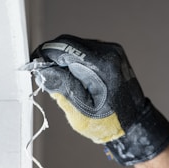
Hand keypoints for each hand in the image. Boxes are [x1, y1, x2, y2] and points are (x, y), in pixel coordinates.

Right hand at [29, 34, 168, 164]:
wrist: (133, 123)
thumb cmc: (110, 122)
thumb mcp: (81, 109)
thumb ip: (62, 86)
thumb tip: (42, 70)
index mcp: (101, 64)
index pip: (64, 48)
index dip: (45, 55)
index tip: (35, 65)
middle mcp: (108, 52)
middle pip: (70, 44)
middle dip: (53, 58)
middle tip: (45, 76)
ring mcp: (112, 52)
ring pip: (77, 47)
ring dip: (64, 61)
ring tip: (63, 82)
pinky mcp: (112, 56)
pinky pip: (87, 52)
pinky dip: (76, 62)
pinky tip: (76, 79)